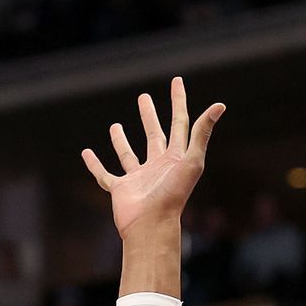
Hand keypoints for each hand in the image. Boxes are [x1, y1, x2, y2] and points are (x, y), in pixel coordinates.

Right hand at [81, 76, 224, 239]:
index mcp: (176, 157)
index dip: (178, 101)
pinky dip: (95, 165)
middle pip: (154, 135)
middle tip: (144, 97)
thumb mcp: (191, 160)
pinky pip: (105, 174)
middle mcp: (158, 166)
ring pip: (129, 154)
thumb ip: (202, 133)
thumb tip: (219, 105)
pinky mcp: (121, 189)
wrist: (152, 224)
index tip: (176, 81)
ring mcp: (138, 178)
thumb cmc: (173, 194)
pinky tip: (86, 153)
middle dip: (149, 116)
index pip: (179, 123)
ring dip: (121, 140)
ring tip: (115, 125)